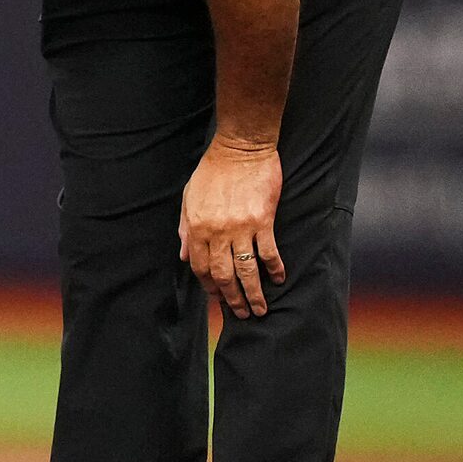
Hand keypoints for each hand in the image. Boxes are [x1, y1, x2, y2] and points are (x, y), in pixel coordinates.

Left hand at [180, 138, 284, 316]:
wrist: (240, 148)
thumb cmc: (213, 170)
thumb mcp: (190, 197)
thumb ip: (185, 229)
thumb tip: (184, 257)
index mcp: (197, 226)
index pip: (201, 267)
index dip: (209, 286)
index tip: (218, 297)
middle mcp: (217, 231)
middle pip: (224, 275)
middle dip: (232, 298)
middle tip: (241, 313)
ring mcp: (241, 227)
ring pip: (246, 270)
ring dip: (253, 293)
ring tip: (259, 309)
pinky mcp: (263, 220)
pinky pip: (268, 252)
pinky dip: (274, 269)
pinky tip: (278, 279)